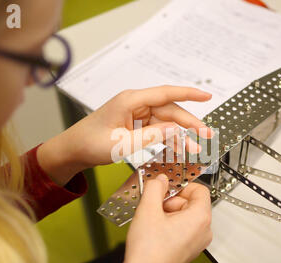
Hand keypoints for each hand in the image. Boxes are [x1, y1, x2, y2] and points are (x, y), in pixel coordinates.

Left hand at [37, 86, 212, 185]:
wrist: (73, 150)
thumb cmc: (90, 143)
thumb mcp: (122, 143)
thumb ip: (151, 136)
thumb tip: (175, 130)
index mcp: (130, 100)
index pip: (165, 93)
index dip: (188, 94)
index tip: (206, 95)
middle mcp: (135, 104)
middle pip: (169, 110)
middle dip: (189, 123)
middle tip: (206, 134)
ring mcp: (136, 115)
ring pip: (166, 121)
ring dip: (181, 134)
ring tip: (196, 146)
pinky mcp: (135, 125)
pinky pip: (158, 129)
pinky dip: (169, 139)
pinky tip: (180, 147)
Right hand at [114, 174, 212, 262]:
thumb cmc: (149, 252)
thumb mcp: (148, 209)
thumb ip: (155, 187)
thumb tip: (160, 179)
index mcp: (200, 218)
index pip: (199, 189)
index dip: (181, 185)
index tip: (166, 186)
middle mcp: (204, 231)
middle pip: (191, 202)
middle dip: (171, 200)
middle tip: (154, 205)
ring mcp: (197, 242)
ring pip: (185, 216)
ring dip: (168, 212)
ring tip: (152, 220)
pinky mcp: (188, 250)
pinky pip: (182, 229)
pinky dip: (169, 225)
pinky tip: (154, 230)